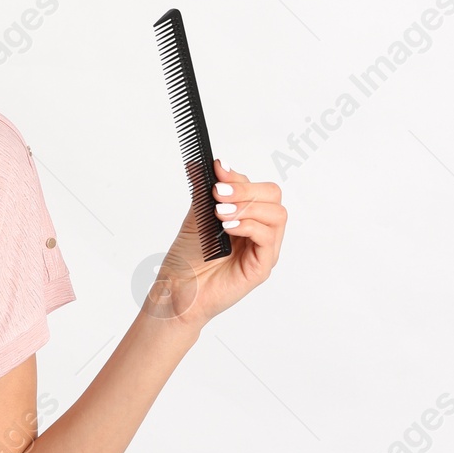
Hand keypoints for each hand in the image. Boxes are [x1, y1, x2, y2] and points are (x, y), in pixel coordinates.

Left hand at [147, 158, 286, 332]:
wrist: (177, 289)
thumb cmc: (187, 258)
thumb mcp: (197, 215)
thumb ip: (207, 191)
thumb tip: (206, 163)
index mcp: (248, 216)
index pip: (257, 187)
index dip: (238, 176)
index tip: (217, 170)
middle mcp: (260, 231)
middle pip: (273, 196)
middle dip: (245, 189)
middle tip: (218, 193)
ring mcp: (263, 249)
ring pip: (276, 214)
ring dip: (246, 206)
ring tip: (220, 213)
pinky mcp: (262, 266)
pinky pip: (267, 237)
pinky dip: (248, 225)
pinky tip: (227, 227)